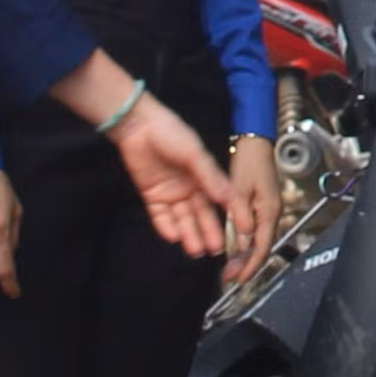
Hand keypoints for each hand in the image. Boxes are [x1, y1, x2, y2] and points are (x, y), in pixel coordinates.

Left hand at [111, 108, 233, 257]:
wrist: (138, 125)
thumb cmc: (170, 132)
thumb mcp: (194, 153)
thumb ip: (210, 176)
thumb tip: (228, 198)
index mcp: (204, 175)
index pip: (219, 201)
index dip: (228, 216)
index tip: (238, 232)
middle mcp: (189, 187)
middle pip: (200, 214)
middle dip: (209, 232)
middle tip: (217, 250)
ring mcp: (170, 192)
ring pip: (182, 219)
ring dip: (189, 234)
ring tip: (197, 251)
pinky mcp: (152, 195)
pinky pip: (160, 216)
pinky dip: (166, 227)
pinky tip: (174, 237)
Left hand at [217, 136, 286, 289]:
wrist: (253, 142)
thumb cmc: (250, 159)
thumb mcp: (241, 187)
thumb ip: (240, 214)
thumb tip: (243, 240)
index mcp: (268, 209)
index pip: (261, 246)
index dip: (250, 264)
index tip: (238, 277)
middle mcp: (269, 212)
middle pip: (259, 246)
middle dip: (245, 264)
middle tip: (231, 276)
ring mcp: (263, 209)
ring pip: (253, 239)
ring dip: (241, 254)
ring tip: (228, 266)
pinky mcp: (255, 205)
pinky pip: (249, 229)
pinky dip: (239, 240)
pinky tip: (229, 244)